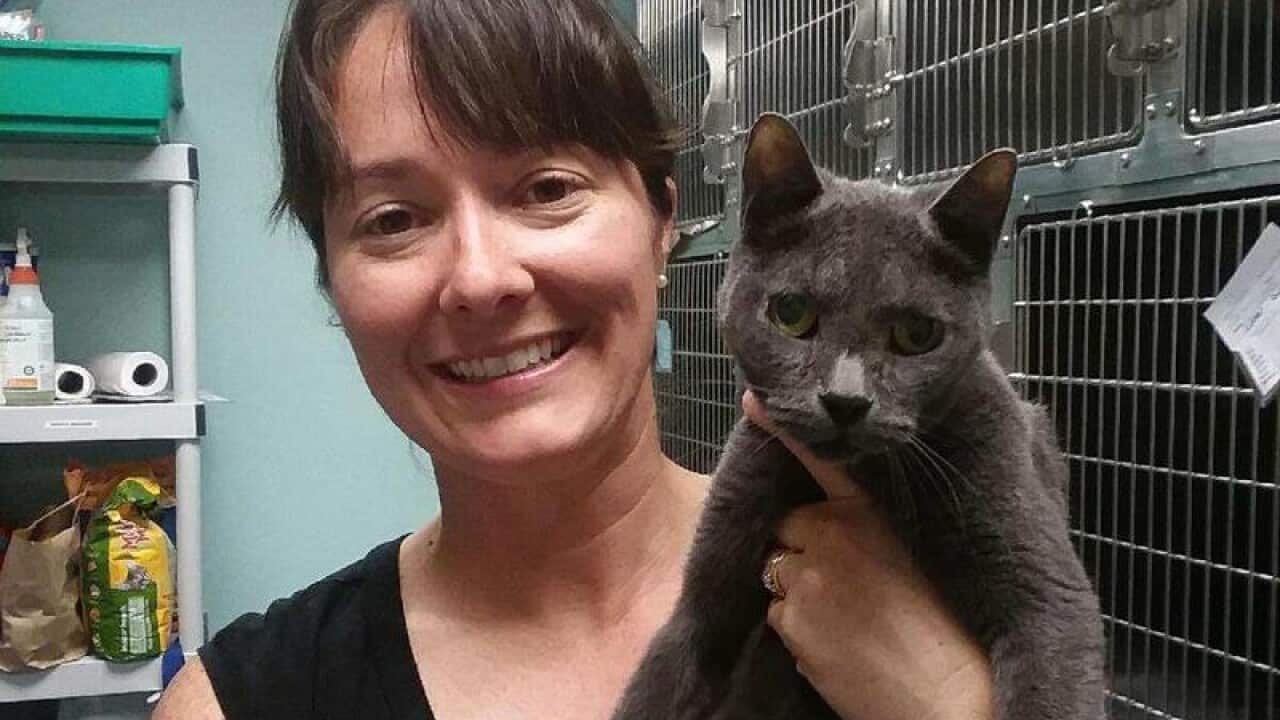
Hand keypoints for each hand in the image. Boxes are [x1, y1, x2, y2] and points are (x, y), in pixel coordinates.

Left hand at [743, 391, 993, 719]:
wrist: (953, 697)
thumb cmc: (952, 630)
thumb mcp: (923, 552)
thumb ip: (880, 524)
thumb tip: (845, 518)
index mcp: (870, 512)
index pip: (818, 460)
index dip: (781, 430)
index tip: (753, 400)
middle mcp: (831, 535)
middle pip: (788, 525)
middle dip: (803, 545)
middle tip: (844, 578)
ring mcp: (806, 578)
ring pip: (778, 572)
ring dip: (798, 589)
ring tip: (848, 618)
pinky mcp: (792, 623)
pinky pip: (778, 617)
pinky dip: (797, 629)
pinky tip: (838, 645)